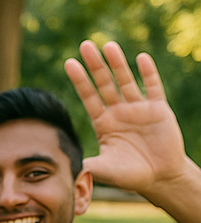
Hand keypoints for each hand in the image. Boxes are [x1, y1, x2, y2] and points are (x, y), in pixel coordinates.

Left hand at [65, 40, 190, 195]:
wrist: (158, 178)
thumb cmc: (129, 175)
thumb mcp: (102, 169)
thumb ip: (85, 164)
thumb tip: (63, 167)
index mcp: (103, 123)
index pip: (88, 97)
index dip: (80, 81)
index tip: (68, 63)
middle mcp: (119, 111)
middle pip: (104, 83)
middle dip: (95, 65)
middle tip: (85, 45)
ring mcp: (139, 108)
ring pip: (126, 81)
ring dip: (117, 63)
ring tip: (107, 46)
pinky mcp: (158, 109)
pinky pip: (153, 87)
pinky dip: (148, 73)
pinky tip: (140, 58)